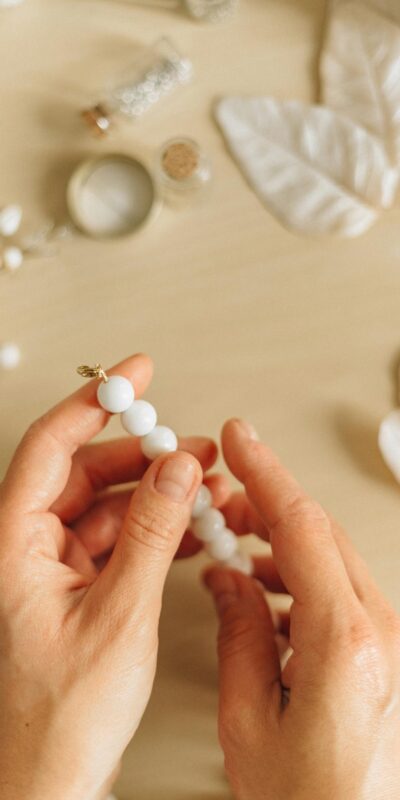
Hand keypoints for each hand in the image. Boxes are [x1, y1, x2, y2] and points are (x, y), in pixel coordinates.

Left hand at [0, 353, 225, 799]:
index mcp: (12, 545)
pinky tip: (190, 528)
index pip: (52, 447)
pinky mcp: (74, 587)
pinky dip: (154, 530)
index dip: (95, 404)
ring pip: (107, 506)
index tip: (133, 376)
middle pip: (86, 472)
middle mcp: (25, 548)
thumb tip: (176, 470)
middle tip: (191, 447)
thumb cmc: (59, 717)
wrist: (48, 780)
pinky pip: (116, 540)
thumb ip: (151, 534)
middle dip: (144, 456)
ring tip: (204, 489)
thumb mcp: (119, 614)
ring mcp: (50, 568)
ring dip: (156, 495)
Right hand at [205, 419, 399, 799]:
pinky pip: (340, 592)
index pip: (302, 527)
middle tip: (223, 502)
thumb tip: (228, 581)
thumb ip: (237, 636)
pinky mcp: (384, 654)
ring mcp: (389, 643)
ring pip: (330, 559)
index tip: (240, 439)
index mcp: (345, 643)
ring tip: (236, 553)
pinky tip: (265, 597)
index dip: (265, 473)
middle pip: (320, 534)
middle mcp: (380, 634)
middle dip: (267, 506)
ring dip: (282, 545)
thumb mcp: (248, 722)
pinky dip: (299, 580)